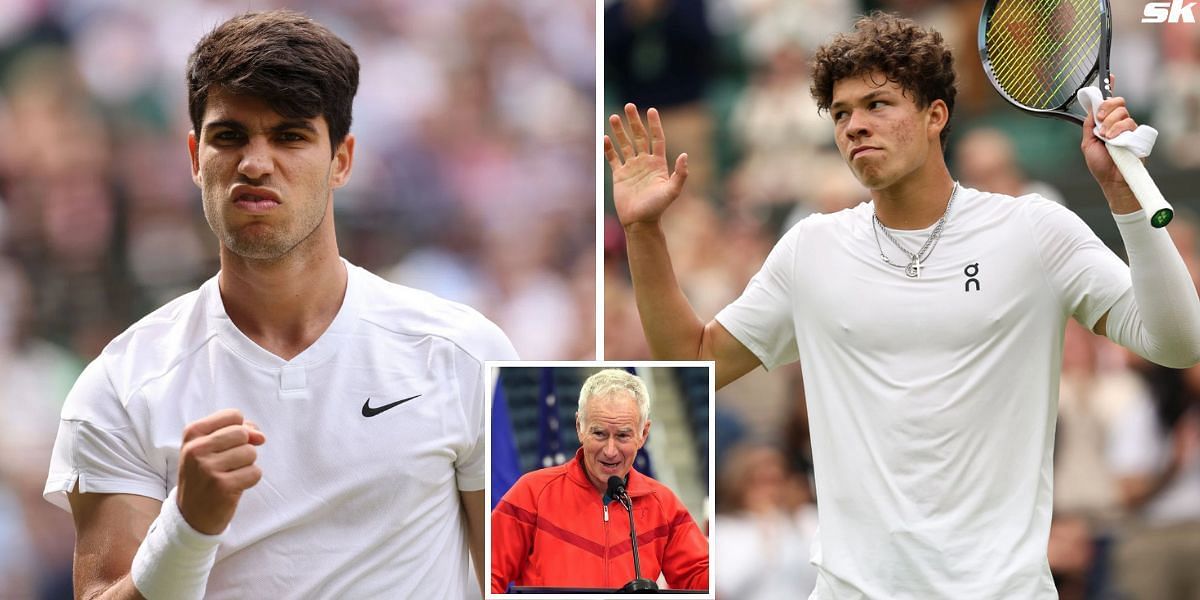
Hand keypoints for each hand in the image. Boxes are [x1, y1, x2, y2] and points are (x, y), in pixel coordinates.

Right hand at [176, 409, 265, 534]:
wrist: (191, 515)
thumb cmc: (204, 476)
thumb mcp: (209, 448)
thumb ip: (236, 432)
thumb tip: (260, 436)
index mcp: (192, 434)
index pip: (233, 415)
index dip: (242, 428)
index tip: (232, 444)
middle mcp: (197, 449)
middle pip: (243, 433)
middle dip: (243, 448)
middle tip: (228, 464)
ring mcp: (208, 468)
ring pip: (250, 453)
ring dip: (246, 466)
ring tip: (228, 476)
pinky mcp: (222, 486)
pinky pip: (255, 472)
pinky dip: (249, 480)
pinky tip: (232, 487)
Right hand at [605, 103, 688, 228]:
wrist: (640, 222)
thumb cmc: (657, 208)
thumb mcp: (672, 191)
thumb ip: (680, 173)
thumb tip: (685, 154)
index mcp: (658, 164)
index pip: (657, 139)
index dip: (654, 125)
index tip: (651, 110)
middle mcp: (645, 162)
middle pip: (639, 137)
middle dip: (634, 121)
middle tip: (629, 106)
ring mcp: (631, 168)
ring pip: (625, 144)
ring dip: (620, 131)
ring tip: (614, 116)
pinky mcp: (619, 175)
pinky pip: (613, 158)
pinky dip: (609, 148)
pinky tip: (605, 137)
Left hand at [1081, 95, 1137, 188]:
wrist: (1112, 180)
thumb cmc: (1100, 164)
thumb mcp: (1087, 143)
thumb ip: (1088, 126)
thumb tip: (1091, 110)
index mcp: (1105, 123)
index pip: (1108, 103)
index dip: (1109, 88)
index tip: (1110, 77)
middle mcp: (1118, 123)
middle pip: (1117, 102)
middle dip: (1106, 108)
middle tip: (1100, 121)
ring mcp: (1128, 128)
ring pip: (1122, 112)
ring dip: (1110, 123)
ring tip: (1105, 137)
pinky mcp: (1137, 134)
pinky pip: (1129, 123)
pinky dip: (1118, 130)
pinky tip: (1114, 140)